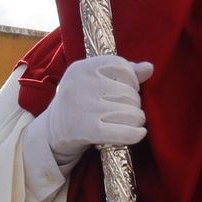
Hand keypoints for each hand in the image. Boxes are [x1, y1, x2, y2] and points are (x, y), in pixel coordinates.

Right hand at [27, 55, 153, 167]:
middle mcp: (81, 86)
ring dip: (135, 120)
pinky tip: (138, 133)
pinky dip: (136, 134)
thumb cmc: (79, 102)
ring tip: (126, 121)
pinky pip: (126, 132)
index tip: (124, 89)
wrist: (51, 132)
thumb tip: (149, 68)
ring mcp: (84, 108)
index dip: (131, 80)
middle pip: (130, 93)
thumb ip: (122, 72)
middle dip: (133, 104)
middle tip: (122, 110)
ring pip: (132, 113)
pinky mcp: (88, 131)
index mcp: (81, 68)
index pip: (122, 67)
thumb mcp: (93, 81)